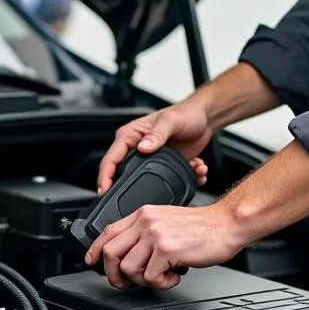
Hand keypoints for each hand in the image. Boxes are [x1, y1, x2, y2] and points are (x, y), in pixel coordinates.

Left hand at [85, 203, 244, 290]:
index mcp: (143, 214)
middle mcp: (145, 222)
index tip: (91, 261)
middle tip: (126, 283)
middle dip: (114, 274)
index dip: (95, 249)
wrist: (225, 224)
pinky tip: (173, 276)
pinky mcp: (165, 250)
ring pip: (128, 268)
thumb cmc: (201, 227)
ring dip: (142, 280)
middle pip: (111, 252)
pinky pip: (150, 277)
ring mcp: (154, 235)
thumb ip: (146, 232)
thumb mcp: (166, 221)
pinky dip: (161, 284)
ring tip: (160, 276)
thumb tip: (129, 253)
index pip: (108, 231)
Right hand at [97, 100, 213, 193]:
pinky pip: (167, 180)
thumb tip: (143, 148)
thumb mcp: (170, 122)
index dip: (105, 177)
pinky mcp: (165, 165)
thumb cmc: (185, 113)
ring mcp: (150, 158)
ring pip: (149, 181)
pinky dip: (184, 179)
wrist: (204, 117)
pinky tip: (195, 169)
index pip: (111, 159)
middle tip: (147, 196)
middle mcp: (137, 148)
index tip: (104, 191)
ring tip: (188, 170)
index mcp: (130, 135)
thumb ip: (157, 135)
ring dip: (168, 182)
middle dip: (138, 186)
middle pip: (124, 174)